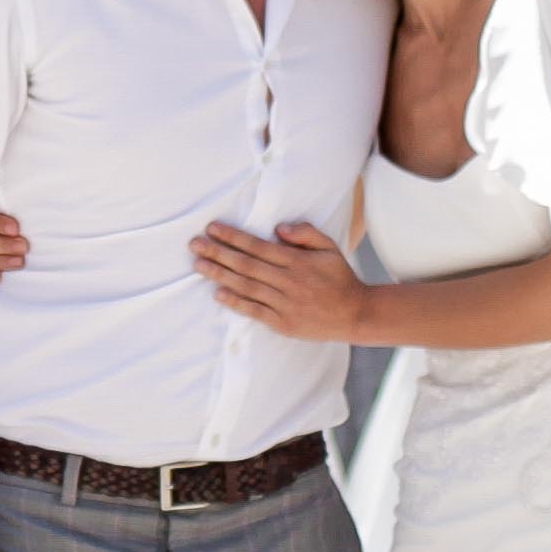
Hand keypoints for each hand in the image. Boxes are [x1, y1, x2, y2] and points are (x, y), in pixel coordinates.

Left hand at [193, 214, 372, 342]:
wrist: (355, 314)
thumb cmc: (339, 278)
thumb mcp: (329, 248)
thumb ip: (306, 233)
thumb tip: (278, 228)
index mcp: (298, 262)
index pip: (258, 246)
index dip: (233, 237)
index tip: (213, 228)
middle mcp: (289, 282)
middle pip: (246, 265)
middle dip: (218, 253)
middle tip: (195, 244)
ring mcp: (285, 304)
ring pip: (246, 287)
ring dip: (220, 275)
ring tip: (199, 264)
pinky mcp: (283, 323)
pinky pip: (255, 311)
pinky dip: (235, 302)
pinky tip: (218, 293)